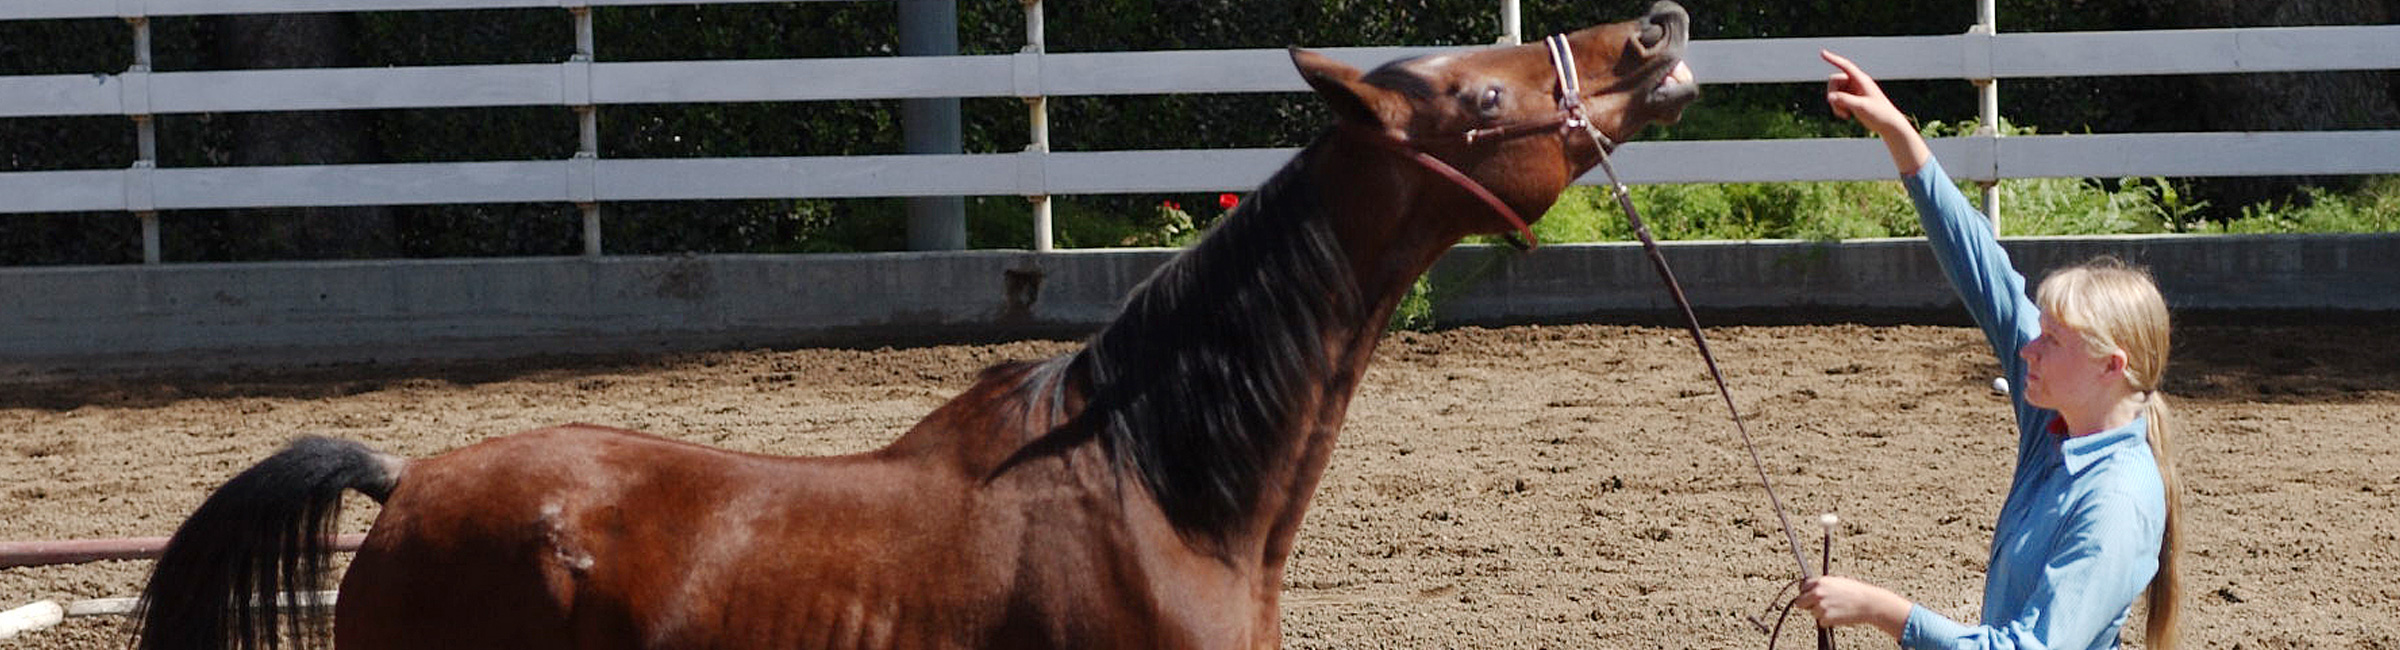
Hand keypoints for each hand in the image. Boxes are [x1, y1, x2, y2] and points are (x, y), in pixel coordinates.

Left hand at [1794, 575, 1911, 639]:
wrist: (1868, 603)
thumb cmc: (1856, 592)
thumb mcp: (1838, 581)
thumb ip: (1823, 585)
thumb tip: (1813, 588)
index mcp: (1820, 582)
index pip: (1803, 587)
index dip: (1807, 593)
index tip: (1810, 597)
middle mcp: (1817, 593)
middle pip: (1800, 602)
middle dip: (1807, 605)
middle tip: (1819, 607)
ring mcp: (1820, 606)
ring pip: (1812, 613)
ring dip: (1821, 613)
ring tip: (1837, 609)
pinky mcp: (1825, 618)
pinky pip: (1821, 622)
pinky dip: (1828, 621)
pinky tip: (1839, 615)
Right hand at [1819, 49, 1931, 174]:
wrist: (1888, 124)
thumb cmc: (1879, 114)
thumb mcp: (1861, 107)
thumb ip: (1845, 101)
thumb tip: (1829, 97)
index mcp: (1862, 80)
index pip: (1845, 66)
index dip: (1833, 59)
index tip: (1822, 53)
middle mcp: (1857, 83)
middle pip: (1834, 81)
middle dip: (1833, 95)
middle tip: (1838, 109)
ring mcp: (1854, 91)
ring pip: (1834, 92)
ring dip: (1835, 104)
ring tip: (1845, 115)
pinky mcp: (1852, 99)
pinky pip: (1837, 99)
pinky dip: (1838, 108)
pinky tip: (1847, 116)